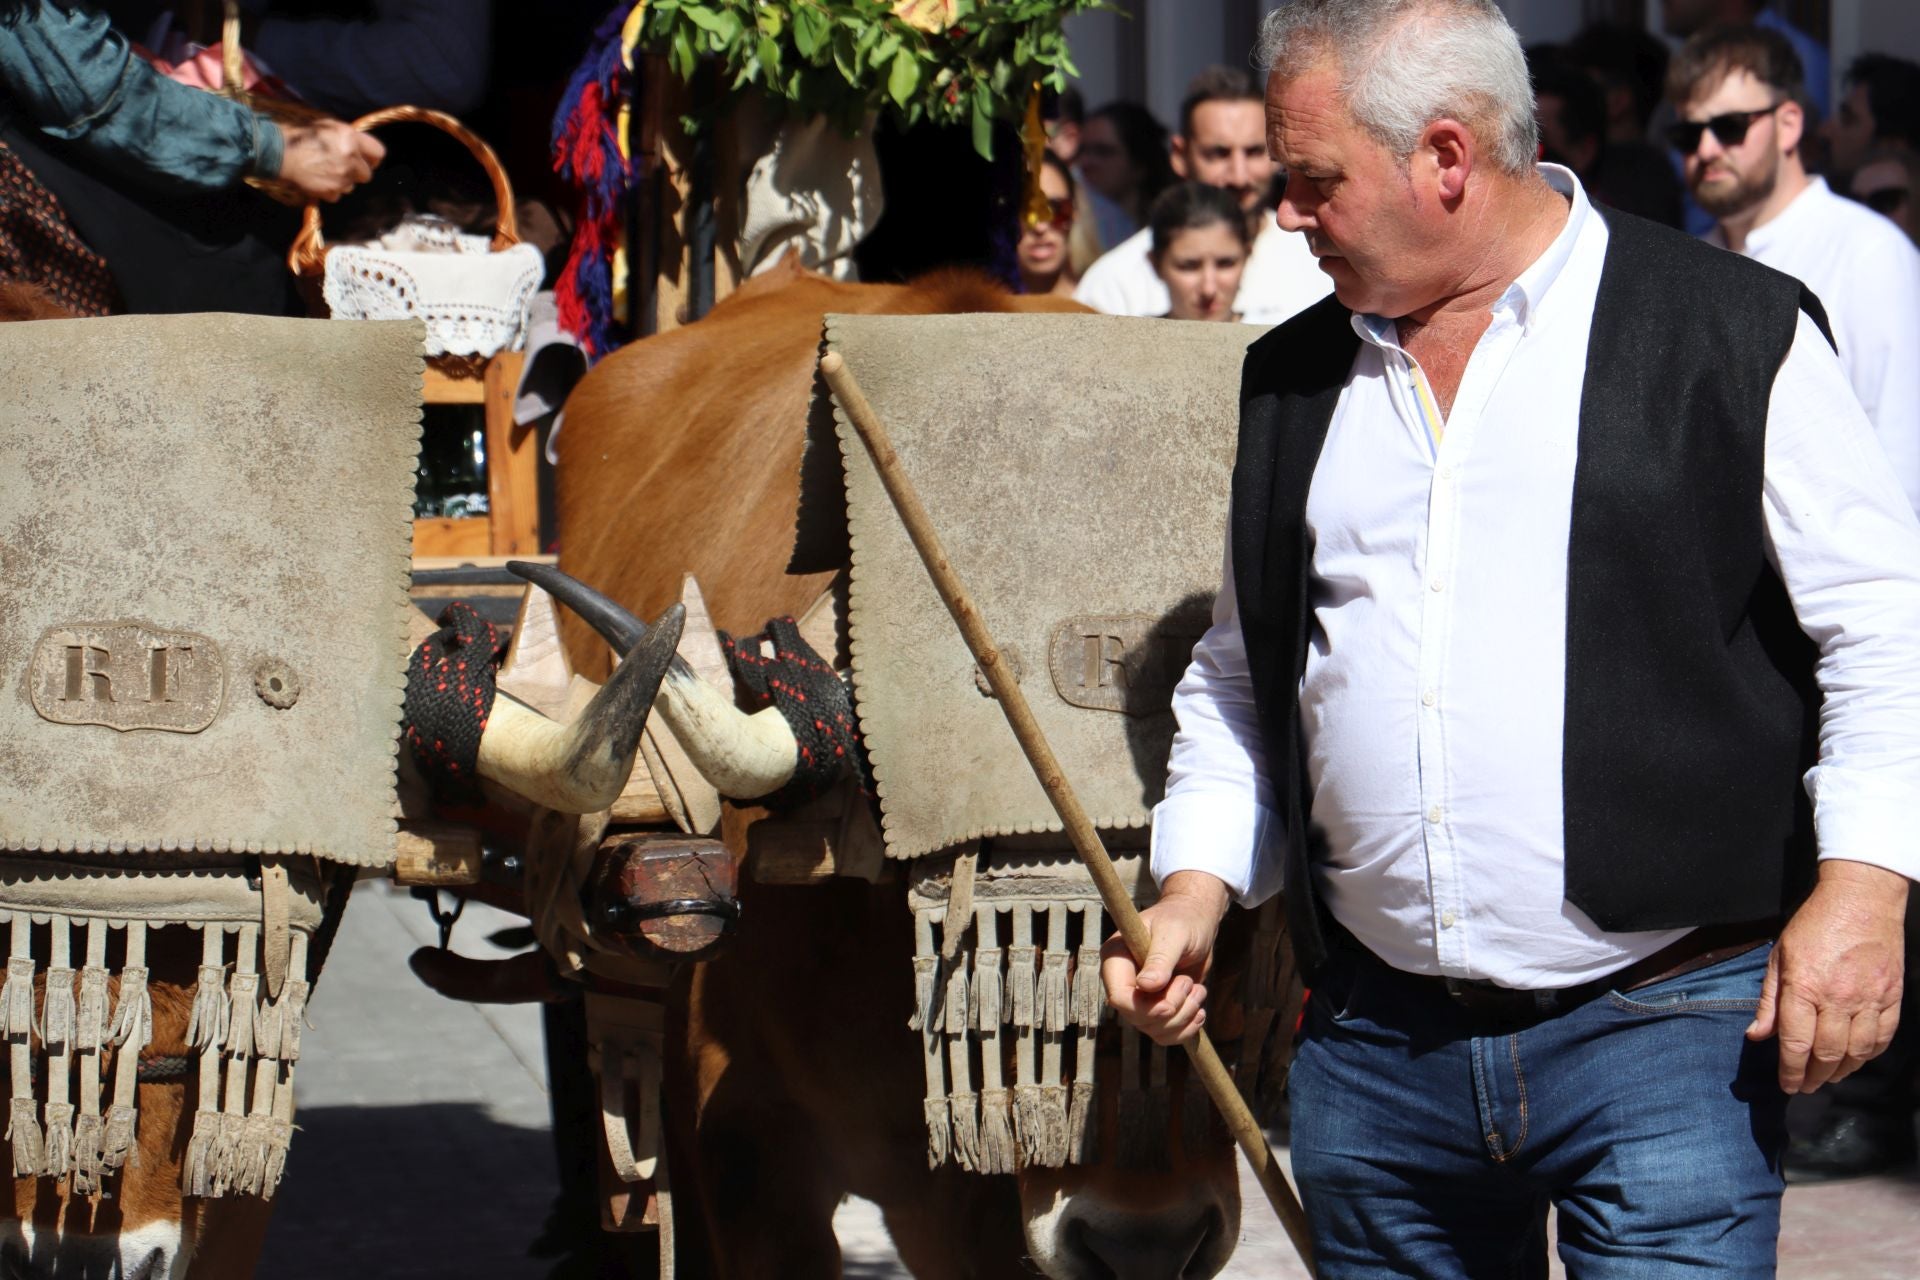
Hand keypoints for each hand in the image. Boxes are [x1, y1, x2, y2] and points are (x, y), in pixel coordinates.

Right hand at [276, 120, 384, 202]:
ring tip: (325, 171)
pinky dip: (330, 190)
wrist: (279, 152)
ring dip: (342, 181)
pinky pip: (337, 195)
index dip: (373, 158)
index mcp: (351, 138)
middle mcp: (350, 158)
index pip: (378, 152)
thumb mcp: (328, 126)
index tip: (368, 160)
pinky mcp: (331, 191)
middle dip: (356, 172)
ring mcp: (341, 177)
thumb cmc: (301, 136)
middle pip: (367, 174)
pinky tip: (319, 180)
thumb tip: (361, 147)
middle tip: (342, 166)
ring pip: (352, 186)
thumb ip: (348, 137)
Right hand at [1102, 870, 1230, 1045]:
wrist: (1197, 923)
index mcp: (1116, 958)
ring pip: (1154, 1030)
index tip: (1171, 1003)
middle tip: (1188, 983)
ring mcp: (1140, 997)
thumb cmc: (1184, 920)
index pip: (1119, 997)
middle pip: (1137, 1018)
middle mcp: (1124, 981)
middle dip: (1171, 1010)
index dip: (1144, 1008)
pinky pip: (1166, 1034)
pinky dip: (1187, 1028)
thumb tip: (1146, 986)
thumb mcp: (1175, 934)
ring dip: (1183, 1017)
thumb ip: (1161, 959)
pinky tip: (1199, 1008)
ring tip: (1197, 990)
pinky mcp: (1157, 1007)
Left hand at [1748, 859, 1908, 1093]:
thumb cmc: (1814, 924)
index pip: (1795, 1042)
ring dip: (1842, 1071)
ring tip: (1828, 1078)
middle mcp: (1838, 997)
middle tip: (1804, 1087)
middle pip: (1827, 1053)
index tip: (1786, 1085)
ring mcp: (1870, 998)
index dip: (1789, 1070)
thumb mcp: (1780, 956)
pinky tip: (1856, 1060)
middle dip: (1814, 1077)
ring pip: (1857, 1051)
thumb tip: (1756, 1035)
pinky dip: (1869, 1054)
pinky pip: (1883, 1036)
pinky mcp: (1892, 996)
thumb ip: (1770, 999)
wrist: (1861, 898)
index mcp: (1804, 986)